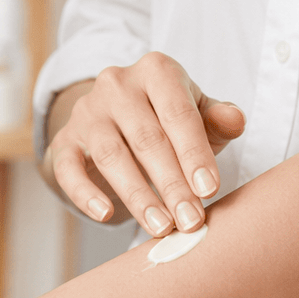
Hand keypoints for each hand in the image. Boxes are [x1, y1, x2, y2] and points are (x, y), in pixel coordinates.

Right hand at [42, 52, 245, 236]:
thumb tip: (234, 121)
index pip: (178, 114)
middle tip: (190, 220)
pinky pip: (69, 169)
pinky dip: (85, 194)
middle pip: (146, 139)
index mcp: (155, 70)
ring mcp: (86, 112)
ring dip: (138, 196)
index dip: (195, 154)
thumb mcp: (197, 112)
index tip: (209, 190)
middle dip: (172, 185)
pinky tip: (105, 214)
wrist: (114, 117)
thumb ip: (218, 118)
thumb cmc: (166, 118)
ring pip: (111, 156)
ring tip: (160, 226)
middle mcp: (117, 85)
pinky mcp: (64, 140)